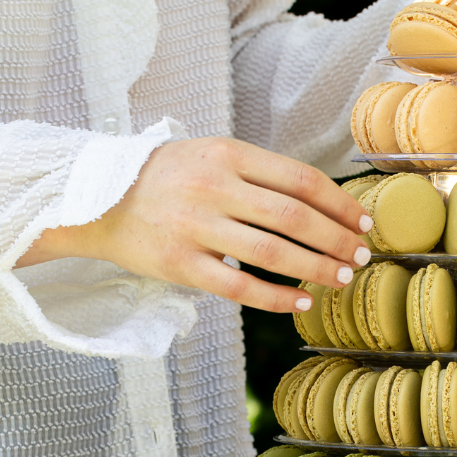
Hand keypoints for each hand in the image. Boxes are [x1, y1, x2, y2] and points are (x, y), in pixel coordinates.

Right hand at [16, 137, 373, 312]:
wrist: (93, 197)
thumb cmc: (166, 178)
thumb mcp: (210, 156)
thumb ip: (259, 173)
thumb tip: (324, 203)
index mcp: (228, 154)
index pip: (300, 179)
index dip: (340, 203)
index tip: (363, 223)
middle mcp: (213, 187)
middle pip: (295, 216)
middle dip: (338, 239)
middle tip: (361, 256)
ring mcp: (195, 226)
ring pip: (273, 252)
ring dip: (317, 268)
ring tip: (342, 278)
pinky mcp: (180, 264)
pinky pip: (240, 287)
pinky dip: (277, 298)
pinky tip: (302, 302)